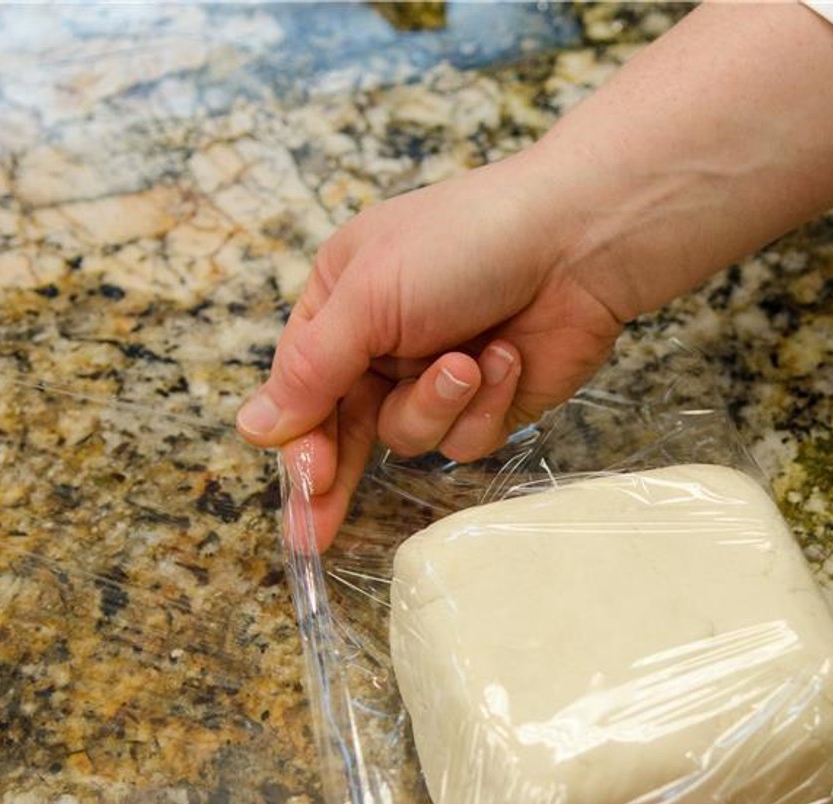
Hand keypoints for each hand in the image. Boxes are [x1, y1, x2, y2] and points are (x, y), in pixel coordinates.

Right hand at [237, 152, 623, 546]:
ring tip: (467, 361)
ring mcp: (440, 377)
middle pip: (344, 429)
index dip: (297, 439)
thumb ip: (312, 369)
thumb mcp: (370, 297)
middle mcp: (384, 344)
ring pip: (408, 437)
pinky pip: (465, 440)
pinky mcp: (491, 404)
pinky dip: (485, 405)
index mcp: (343, 303)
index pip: (301, 387)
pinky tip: (507, 358)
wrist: (580, 242)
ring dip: (437, 404)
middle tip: (312, 533)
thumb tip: (252, 428)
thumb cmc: (466, 243)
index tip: (299, 482)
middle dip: (333, 475)